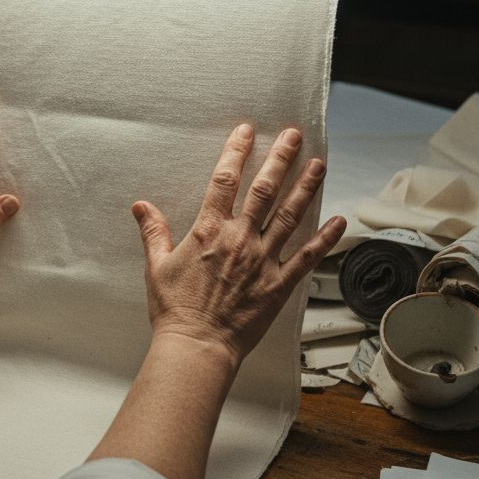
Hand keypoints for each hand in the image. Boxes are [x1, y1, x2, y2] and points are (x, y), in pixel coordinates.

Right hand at [132, 124, 345, 366]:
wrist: (196, 346)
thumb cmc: (174, 310)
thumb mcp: (157, 266)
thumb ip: (153, 232)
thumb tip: (140, 206)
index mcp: (209, 230)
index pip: (224, 180)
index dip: (236, 152)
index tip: (246, 131)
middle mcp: (239, 239)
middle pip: (264, 189)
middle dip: (280, 158)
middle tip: (293, 135)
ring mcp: (263, 260)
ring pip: (290, 215)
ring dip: (306, 187)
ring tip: (318, 163)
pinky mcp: (279, 284)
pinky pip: (307, 257)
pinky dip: (325, 238)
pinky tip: (338, 221)